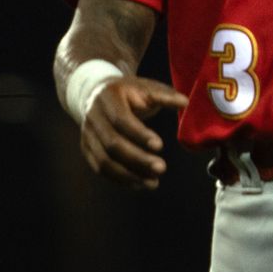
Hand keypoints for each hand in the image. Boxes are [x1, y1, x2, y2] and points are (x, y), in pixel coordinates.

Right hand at [80, 75, 189, 189]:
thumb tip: (185, 102)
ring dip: (129, 175)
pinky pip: (100, 169)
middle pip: (112, 144)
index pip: (121, 120)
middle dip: (137, 159)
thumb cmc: (128, 93)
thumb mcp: (145, 88)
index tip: (160, 146)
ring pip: (104, 161)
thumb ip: (165, 96)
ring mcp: (87, 135)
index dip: (139, 134)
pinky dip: (119, 179)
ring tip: (153, 183)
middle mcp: (93, 117)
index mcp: (108, 98)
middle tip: (161, 168)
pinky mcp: (87, 149)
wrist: (96, 94)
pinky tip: (139, 183)